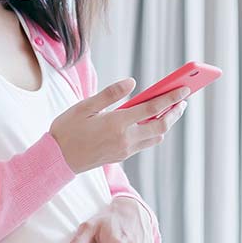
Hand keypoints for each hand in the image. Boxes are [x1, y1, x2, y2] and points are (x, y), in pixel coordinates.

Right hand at [50, 78, 189, 174]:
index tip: (184, 89)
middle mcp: (125, 139)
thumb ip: (110, 94)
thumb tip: (132, 82)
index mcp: (116, 123)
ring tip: (171, 109)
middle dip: (175, 113)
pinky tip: (151, 120)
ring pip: (156, 137)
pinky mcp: (122, 156)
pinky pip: (145, 143)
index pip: (152, 108)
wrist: (57, 160)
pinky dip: (153, 131)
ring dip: (166, 123)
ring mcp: (125, 150)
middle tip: (183, 101)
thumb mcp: (85, 106)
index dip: (171, 98)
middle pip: (161, 126)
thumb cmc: (68, 129)